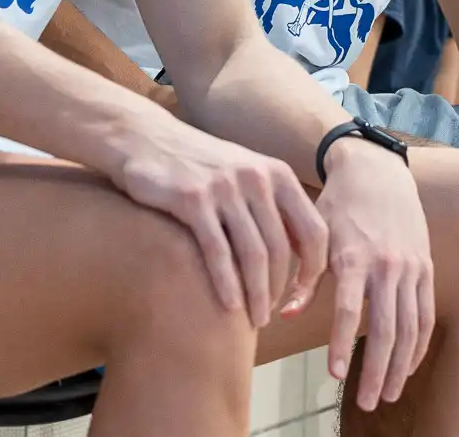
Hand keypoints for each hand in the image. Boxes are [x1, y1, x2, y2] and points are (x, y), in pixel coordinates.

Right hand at [108, 114, 327, 329]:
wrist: (144, 138)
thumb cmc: (196, 164)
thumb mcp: (243, 174)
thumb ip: (271, 206)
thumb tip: (299, 253)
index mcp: (277, 173)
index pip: (313, 230)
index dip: (313, 270)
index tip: (301, 296)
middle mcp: (257, 178)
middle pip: (281, 249)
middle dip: (278, 290)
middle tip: (269, 317)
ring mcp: (225, 188)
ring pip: (253, 254)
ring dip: (256, 295)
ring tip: (254, 321)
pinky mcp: (193, 199)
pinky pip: (217, 251)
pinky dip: (227, 284)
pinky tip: (229, 307)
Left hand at [316, 139, 435, 411]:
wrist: (378, 170)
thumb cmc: (338, 204)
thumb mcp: (314, 232)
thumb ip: (303, 277)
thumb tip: (286, 315)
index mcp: (354, 256)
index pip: (349, 311)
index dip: (342, 345)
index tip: (334, 375)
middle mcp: (387, 265)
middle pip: (385, 329)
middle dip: (375, 370)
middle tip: (364, 402)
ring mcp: (410, 268)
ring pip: (409, 328)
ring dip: (399, 366)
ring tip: (386, 395)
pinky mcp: (424, 268)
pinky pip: (425, 315)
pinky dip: (418, 345)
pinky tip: (407, 367)